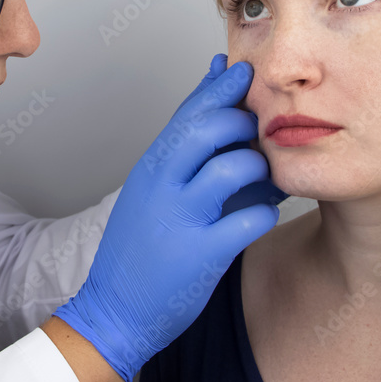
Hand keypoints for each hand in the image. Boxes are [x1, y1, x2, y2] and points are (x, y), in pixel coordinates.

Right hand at [53, 58, 282, 381]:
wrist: (114, 310)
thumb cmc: (139, 247)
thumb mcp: (151, 188)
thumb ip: (181, 147)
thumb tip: (209, 97)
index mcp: (151, 167)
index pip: (187, 112)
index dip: (220, 85)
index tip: (244, 71)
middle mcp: (162, 187)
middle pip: (209, 130)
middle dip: (243, 122)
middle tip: (260, 130)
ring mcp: (180, 220)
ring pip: (232, 169)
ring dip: (260, 167)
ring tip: (265, 176)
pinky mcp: (202, 255)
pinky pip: (249, 220)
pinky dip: (266, 212)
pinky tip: (264, 214)